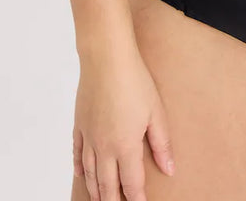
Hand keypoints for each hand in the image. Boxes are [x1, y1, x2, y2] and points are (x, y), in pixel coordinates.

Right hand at [73, 48, 174, 200]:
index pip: (131, 183)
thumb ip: (161, 143)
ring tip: (101, 199)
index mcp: (125, 146)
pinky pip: (77, 153)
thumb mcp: (156, 112)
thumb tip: (169, 169)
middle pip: (107, 184)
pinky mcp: (79, 124)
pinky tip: (81, 174)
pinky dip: (79, 167)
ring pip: (90, 173)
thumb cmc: (134, 81)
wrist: (106, 59)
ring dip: (96, 189)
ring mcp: (89, 137)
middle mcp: (104, 148)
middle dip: (113, 200)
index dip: (137, 198)